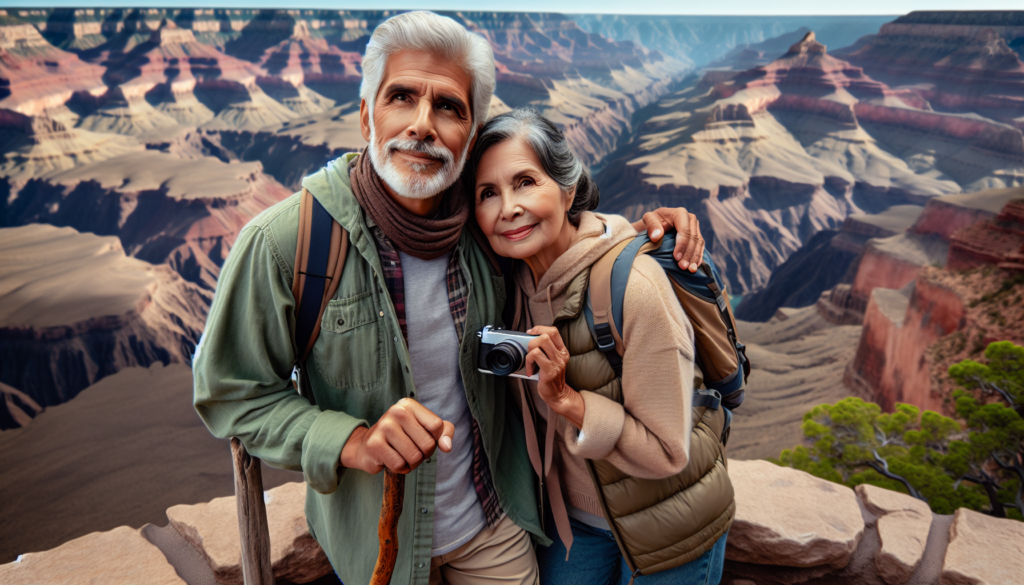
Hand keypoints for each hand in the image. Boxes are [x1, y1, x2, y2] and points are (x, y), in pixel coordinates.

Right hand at [340, 398, 454, 474]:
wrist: (367, 447)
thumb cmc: (401, 437)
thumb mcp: (425, 429)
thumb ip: (444, 432)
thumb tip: (447, 447)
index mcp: (409, 405)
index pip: (437, 425)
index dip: (435, 440)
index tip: (423, 440)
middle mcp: (396, 412)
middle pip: (427, 444)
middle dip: (423, 455)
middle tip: (411, 451)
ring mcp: (384, 427)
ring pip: (414, 457)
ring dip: (411, 464)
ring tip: (401, 456)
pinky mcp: (374, 444)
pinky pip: (399, 465)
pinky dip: (400, 469)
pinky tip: (391, 461)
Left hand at [525, 326, 584, 427]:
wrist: (558, 395)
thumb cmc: (551, 378)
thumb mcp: (552, 361)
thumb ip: (546, 350)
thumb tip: (529, 340)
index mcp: (562, 351)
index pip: (553, 331)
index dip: (540, 328)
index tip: (531, 333)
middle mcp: (561, 356)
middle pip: (545, 335)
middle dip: (532, 341)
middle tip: (530, 351)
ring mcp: (556, 363)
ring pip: (539, 344)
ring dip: (529, 351)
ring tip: (530, 362)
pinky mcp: (549, 371)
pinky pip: (535, 356)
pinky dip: (528, 362)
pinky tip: (530, 370)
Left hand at [632, 207, 705, 272]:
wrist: (654, 226)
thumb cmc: (650, 223)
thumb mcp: (648, 219)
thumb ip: (651, 225)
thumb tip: (657, 236)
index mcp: (680, 213)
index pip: (685, 231)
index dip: (682, 245)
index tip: (676, 258)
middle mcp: (691, 219)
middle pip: (693, 238)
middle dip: (688, 254)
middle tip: (683, 267)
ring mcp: (695, 228)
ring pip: (699, 244)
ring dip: (695, 258)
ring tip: (690, 270)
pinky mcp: (697, 236)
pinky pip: (701, 247)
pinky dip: (698, 257)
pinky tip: (695, 266)